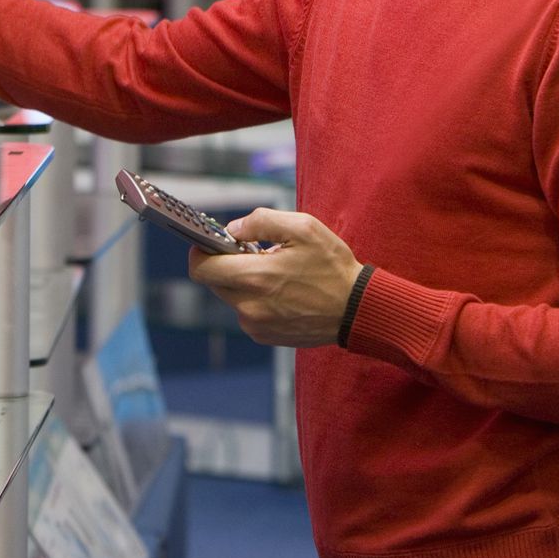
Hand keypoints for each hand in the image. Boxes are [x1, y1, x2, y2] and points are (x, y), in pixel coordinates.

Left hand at [186, 208, 362, 348]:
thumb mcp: (303, 228)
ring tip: (274, 274)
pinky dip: (255, 300)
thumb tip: (232, 229)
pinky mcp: (265, 336)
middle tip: (252, 255)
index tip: (210, 243)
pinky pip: (246, 313)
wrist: (358, 309)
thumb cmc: (333, 266)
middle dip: (226, 265)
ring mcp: (257, 325)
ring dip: (243, 283)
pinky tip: (281, 292)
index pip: (201, 269)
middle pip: (214, 282)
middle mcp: (250, 306)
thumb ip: (260, 221)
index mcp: (255, 278)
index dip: (200, 253)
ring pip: (231, 297)